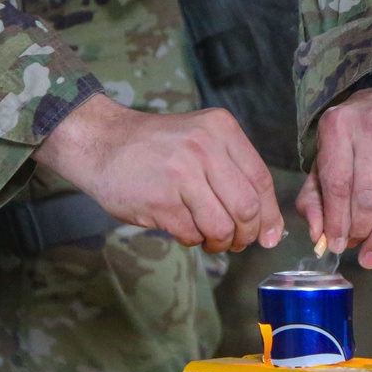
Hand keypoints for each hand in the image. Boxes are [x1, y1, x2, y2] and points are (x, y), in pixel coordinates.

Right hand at [34, 94, 284, 253]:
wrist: (101, 142)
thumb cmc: (159, 147)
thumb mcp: (202, 140)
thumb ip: (235, 173)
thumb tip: (268, 225)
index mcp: (221, 130)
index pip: (261, 180)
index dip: (270, 215)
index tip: (270, 236)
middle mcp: (204, 148)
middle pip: (246, 208)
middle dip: (247, 234)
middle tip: (239, 242)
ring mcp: (181, 174)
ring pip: (221, 226)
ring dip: (220, 242)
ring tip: (211, 239)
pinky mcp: (160, 200)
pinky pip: (192, 233)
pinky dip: (193, 239)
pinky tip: (184, 229)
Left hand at [295, 86, 371, 268]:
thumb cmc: (354, 138)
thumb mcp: (326, 157)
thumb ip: (314, 197)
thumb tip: (317, 235)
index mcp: (338, 125)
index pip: (338, 183)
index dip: (337, 220)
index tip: (336, 245)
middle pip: (366, 193)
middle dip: (359, 228)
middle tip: (354, 246)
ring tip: (370, 249)